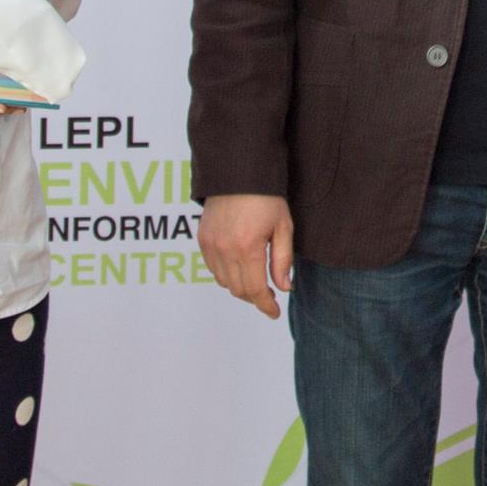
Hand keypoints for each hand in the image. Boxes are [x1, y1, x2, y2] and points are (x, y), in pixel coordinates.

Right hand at [198, 194, 293, 317]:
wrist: (238, 172)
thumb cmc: (266, 197)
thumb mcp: (283, 227)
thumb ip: (282, 260)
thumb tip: (283, 287)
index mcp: (248, 248)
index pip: (255, 291)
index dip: (266, 306)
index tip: (274, 312)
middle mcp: (225, 250)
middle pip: (239, 290)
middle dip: (255, 298)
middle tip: (269, 296)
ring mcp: (211, 245)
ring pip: (224, 282)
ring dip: (240, 287)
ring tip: (256, 281)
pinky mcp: (203, 239)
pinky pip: (213, 269)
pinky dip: (226, 275)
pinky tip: (240, 267)